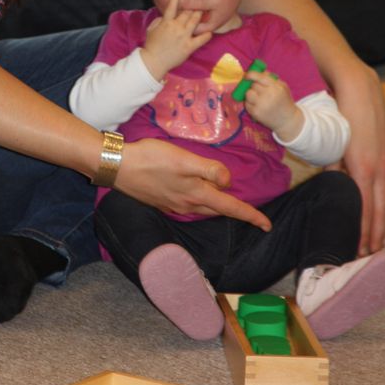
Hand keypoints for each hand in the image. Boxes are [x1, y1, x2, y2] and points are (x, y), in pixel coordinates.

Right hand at [115, 138, 271, 230]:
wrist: (118, 167)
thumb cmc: (152, 159)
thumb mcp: (185, 159)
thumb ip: (209, 170)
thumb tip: (228, 182)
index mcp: (197, 195)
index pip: (230, 208)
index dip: (251, 216)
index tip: (267, 225)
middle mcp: (187, 205)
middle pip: (217, 209)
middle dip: (233, 209)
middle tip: (247, 206)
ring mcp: (173, 205)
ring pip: (202, 207)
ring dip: (215, 204)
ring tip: (222, 194)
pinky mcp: (162, 201)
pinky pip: (188, 204)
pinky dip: (199, 199)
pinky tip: (195, 189)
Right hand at [141, 0, 212, 79]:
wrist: (154, 61)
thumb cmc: (151, 45)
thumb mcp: (151, 29)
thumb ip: (159, 21)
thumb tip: (166, 16)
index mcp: (166, 22)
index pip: (171, 7)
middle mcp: (177, 27)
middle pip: (187, 12)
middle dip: (192, 6)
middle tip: (197, 3)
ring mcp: (184, 37)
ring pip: (195, 21)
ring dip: (200, 15)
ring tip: (203, 12)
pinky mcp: (189, 47)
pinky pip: (201, 39)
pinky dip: (207, 35)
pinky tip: (209, 32)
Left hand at [243, 70, 302, 141]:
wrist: (287, 120)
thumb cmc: (284, 101)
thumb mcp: (283, 87)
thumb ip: (271, 78)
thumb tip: (259, 71)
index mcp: (276, 87)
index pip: (260, 77)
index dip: (251, 74)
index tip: (247, 75)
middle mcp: (268, 96)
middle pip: (253, 85)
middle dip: (254, 86)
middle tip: (258, 90)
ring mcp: (261, 105)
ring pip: (248, 94)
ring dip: (251, 94)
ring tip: (258, 98)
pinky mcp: (256, 113)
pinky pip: (247, 103)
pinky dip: (250, 103)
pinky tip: (258, 105)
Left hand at [333, 64, 384, 254]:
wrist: (361, 90)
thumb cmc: (342, 116)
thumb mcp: (333, 146)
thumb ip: (333, 169)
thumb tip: (331, 187)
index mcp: (362, 170)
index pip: (364, 211)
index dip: (362, 232)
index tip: (357, 249)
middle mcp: (380, 170)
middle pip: (379, 212)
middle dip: (374, 235)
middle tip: (368, 254)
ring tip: (380, 242)